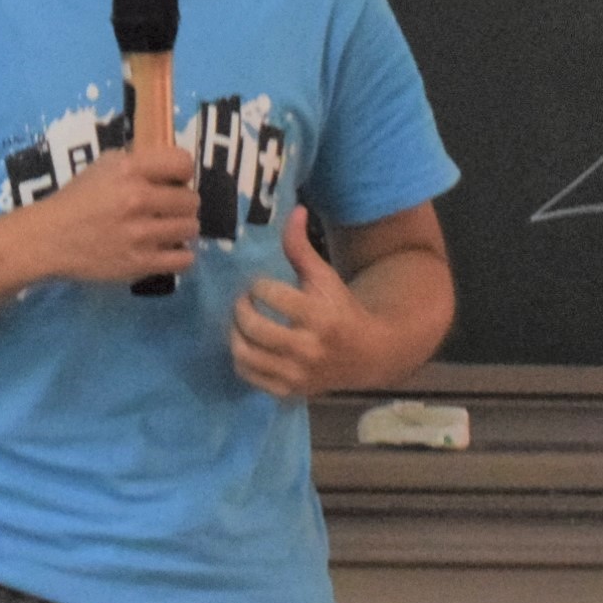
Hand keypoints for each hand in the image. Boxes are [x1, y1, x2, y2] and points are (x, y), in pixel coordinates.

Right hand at [18, 144, 199, 285]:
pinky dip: (180, 255)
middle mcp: (138, 199)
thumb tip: (171, 167)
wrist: (49, 238)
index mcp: (129, 170)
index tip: (175, 180)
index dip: (182, 172)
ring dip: (182, 228)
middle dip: (183, 203)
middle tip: (169, 208)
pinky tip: (168, 250)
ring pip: (190, 228)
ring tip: (168, 229)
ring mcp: (140, 234)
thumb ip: (138, 162)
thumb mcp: (103, 165)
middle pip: (191, 199)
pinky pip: (184, 259)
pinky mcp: (140, 263)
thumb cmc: (77, 198)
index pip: (183, 163)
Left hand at [229, 211, 382, 398]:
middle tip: (243, 302)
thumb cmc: (341, 309)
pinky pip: (250, 376)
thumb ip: (302, 248)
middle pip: (253, 327)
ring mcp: (297, 374)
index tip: (259, 286)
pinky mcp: (289, 391)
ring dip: (235, 334)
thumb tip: (294, 210)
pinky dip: (241, 359)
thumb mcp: (325, 277)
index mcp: (319, 316)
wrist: (367, 354)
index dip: (257, 286)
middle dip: (241, 309)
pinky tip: (247, 345)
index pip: (270, 296)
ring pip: (246, 354)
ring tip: (241, 323)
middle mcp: (307, 348)